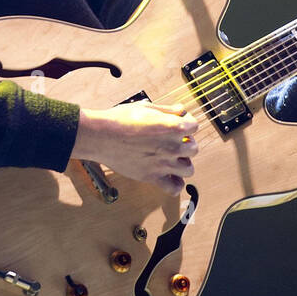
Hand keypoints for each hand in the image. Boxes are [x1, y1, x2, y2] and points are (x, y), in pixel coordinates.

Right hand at [71, 100, 198, 195]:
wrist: (101, 136)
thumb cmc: (120, 120)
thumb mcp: (146, 108)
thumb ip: (166, 110)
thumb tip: (180, 110)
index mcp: (172, 127)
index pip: (195, 126)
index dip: (187, 123)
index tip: (180, 123)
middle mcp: (172, 147)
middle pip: (194, 149)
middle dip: (186, 143)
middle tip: (174, 141)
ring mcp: (163, 164)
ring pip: (189, 169)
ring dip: (183, 163)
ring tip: (172, 158)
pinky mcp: (152, 177)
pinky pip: (174, 188)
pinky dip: (175, 184)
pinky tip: (169, 176)